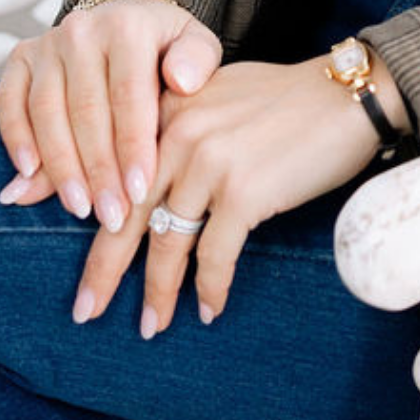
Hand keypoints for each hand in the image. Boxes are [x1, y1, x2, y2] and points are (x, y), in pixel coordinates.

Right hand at [0, 0, 222, 232]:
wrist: (124, 17)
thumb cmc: (165, 47)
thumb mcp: (197, 46)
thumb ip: (197, 61)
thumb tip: (182, 82)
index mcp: (127, 26)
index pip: (128, 95)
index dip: (132, 147)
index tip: (139, 192)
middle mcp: (81, 30)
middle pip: (86, 110)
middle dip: (98, 170)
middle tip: (111, 216)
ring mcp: (46, 44)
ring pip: (46, 112)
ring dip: (60, 166)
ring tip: (79, 207)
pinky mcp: (20, 57)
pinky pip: (9, 102)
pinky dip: (15, 139)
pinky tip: (27, 177)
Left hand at [60, 54, 391, 336]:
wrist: (347, 95)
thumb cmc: (287, 99)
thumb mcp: (217, 94)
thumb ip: (177, 124)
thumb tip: (148, 173)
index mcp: (165, 108)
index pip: (113, 171)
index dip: (87, 216)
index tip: (73, 244)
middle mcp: (178, 134)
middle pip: (126, 215)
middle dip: (103, 270)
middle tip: (84, 310)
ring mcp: (209, 164)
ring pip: (168, 243)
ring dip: (159, 292)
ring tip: (150, 326)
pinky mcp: (244, 193)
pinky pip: (215, 255)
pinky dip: (211, 287)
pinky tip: (209, 309)